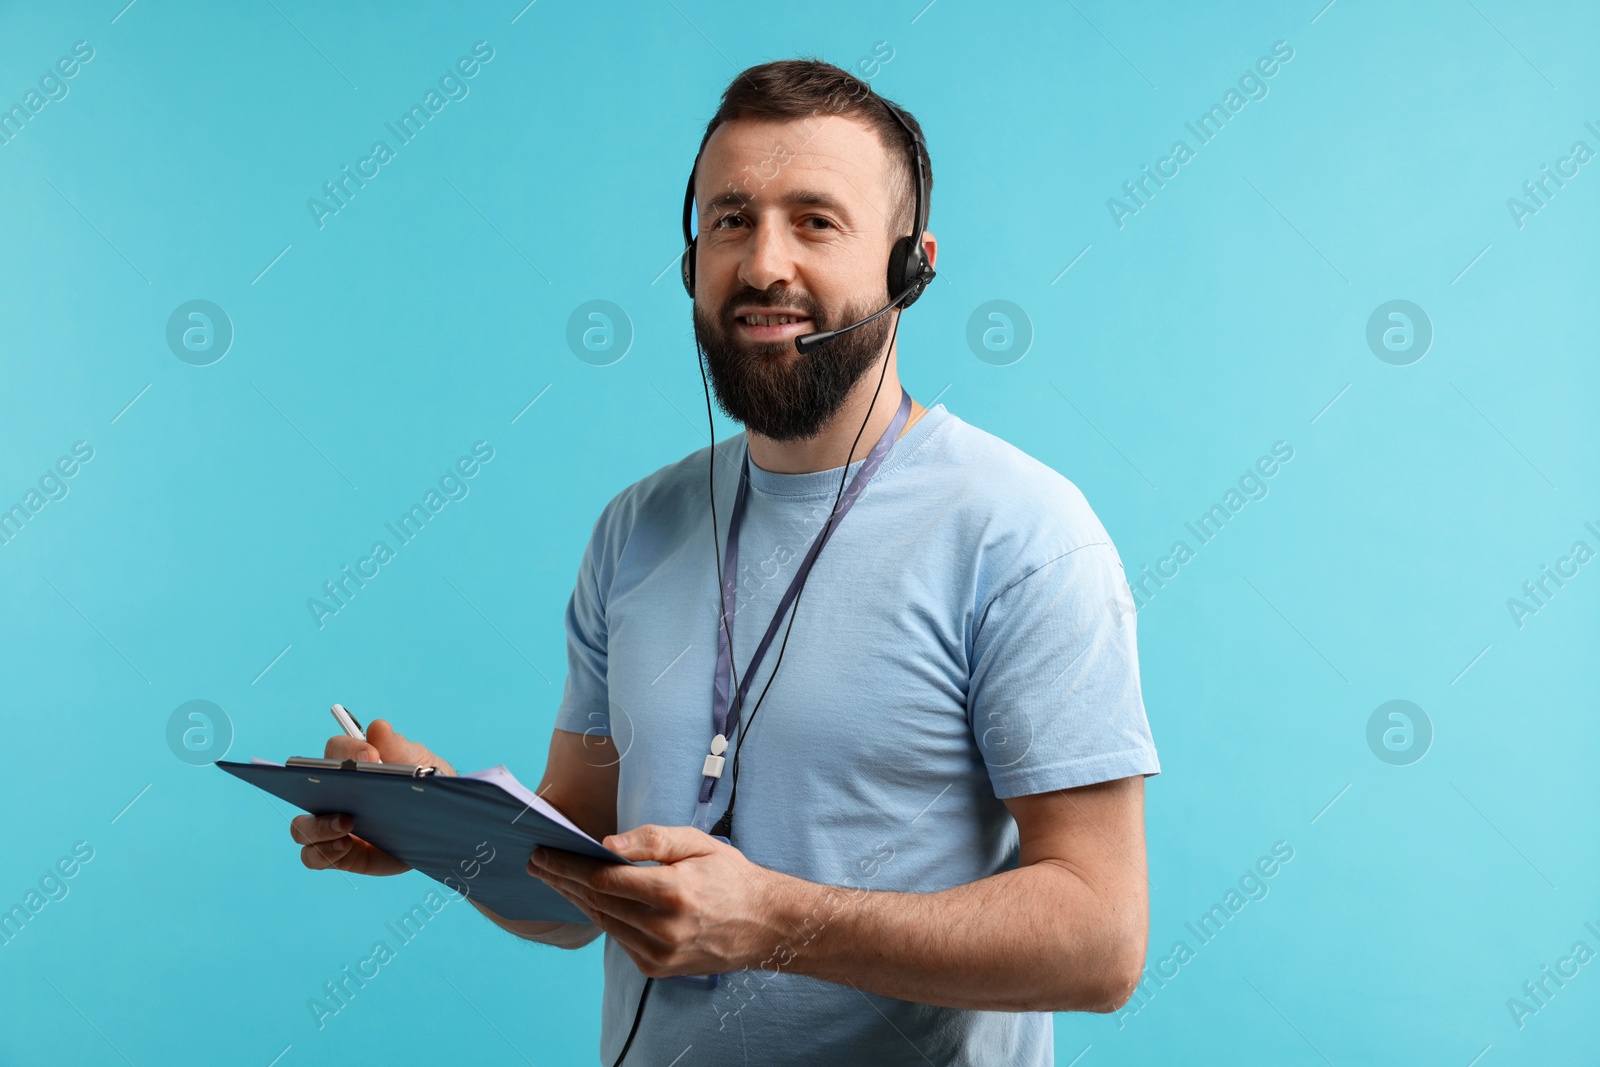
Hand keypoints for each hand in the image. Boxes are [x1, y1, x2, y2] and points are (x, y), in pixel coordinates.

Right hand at [289, 718, 455, 875]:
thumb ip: (398, 748)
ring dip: (318, 827)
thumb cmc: (426, 788)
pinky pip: (314, 857)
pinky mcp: (342, 855)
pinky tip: (346, 846)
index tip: (371, 756)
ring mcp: (333, 827)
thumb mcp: (421, 764)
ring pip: (301, 828)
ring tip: (347, 824)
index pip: (335, 750)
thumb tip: (378, 727)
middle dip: (319, 791)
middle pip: (305, 790)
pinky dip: (324, 853)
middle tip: (351, 794)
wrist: (443, 826)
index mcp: (352, 766)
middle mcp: (334, 795)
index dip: (347, 751)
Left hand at [526, 824, 796, 977]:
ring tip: (556, 878)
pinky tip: (589, 900)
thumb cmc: (730, 876)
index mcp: (673, 892)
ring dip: (576, 899)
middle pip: (596, 901)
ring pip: (603, 922)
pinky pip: (618, 939)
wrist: (764, 925)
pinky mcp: (657, 968)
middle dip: (562, 879)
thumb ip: (651, 841)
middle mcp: (663, 929)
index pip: (604, 878)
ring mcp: (659, 954)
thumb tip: (605, 845)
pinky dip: (602, 917)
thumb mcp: (697, 844)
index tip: (544, 852)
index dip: (568, 865)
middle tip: (538, 863)